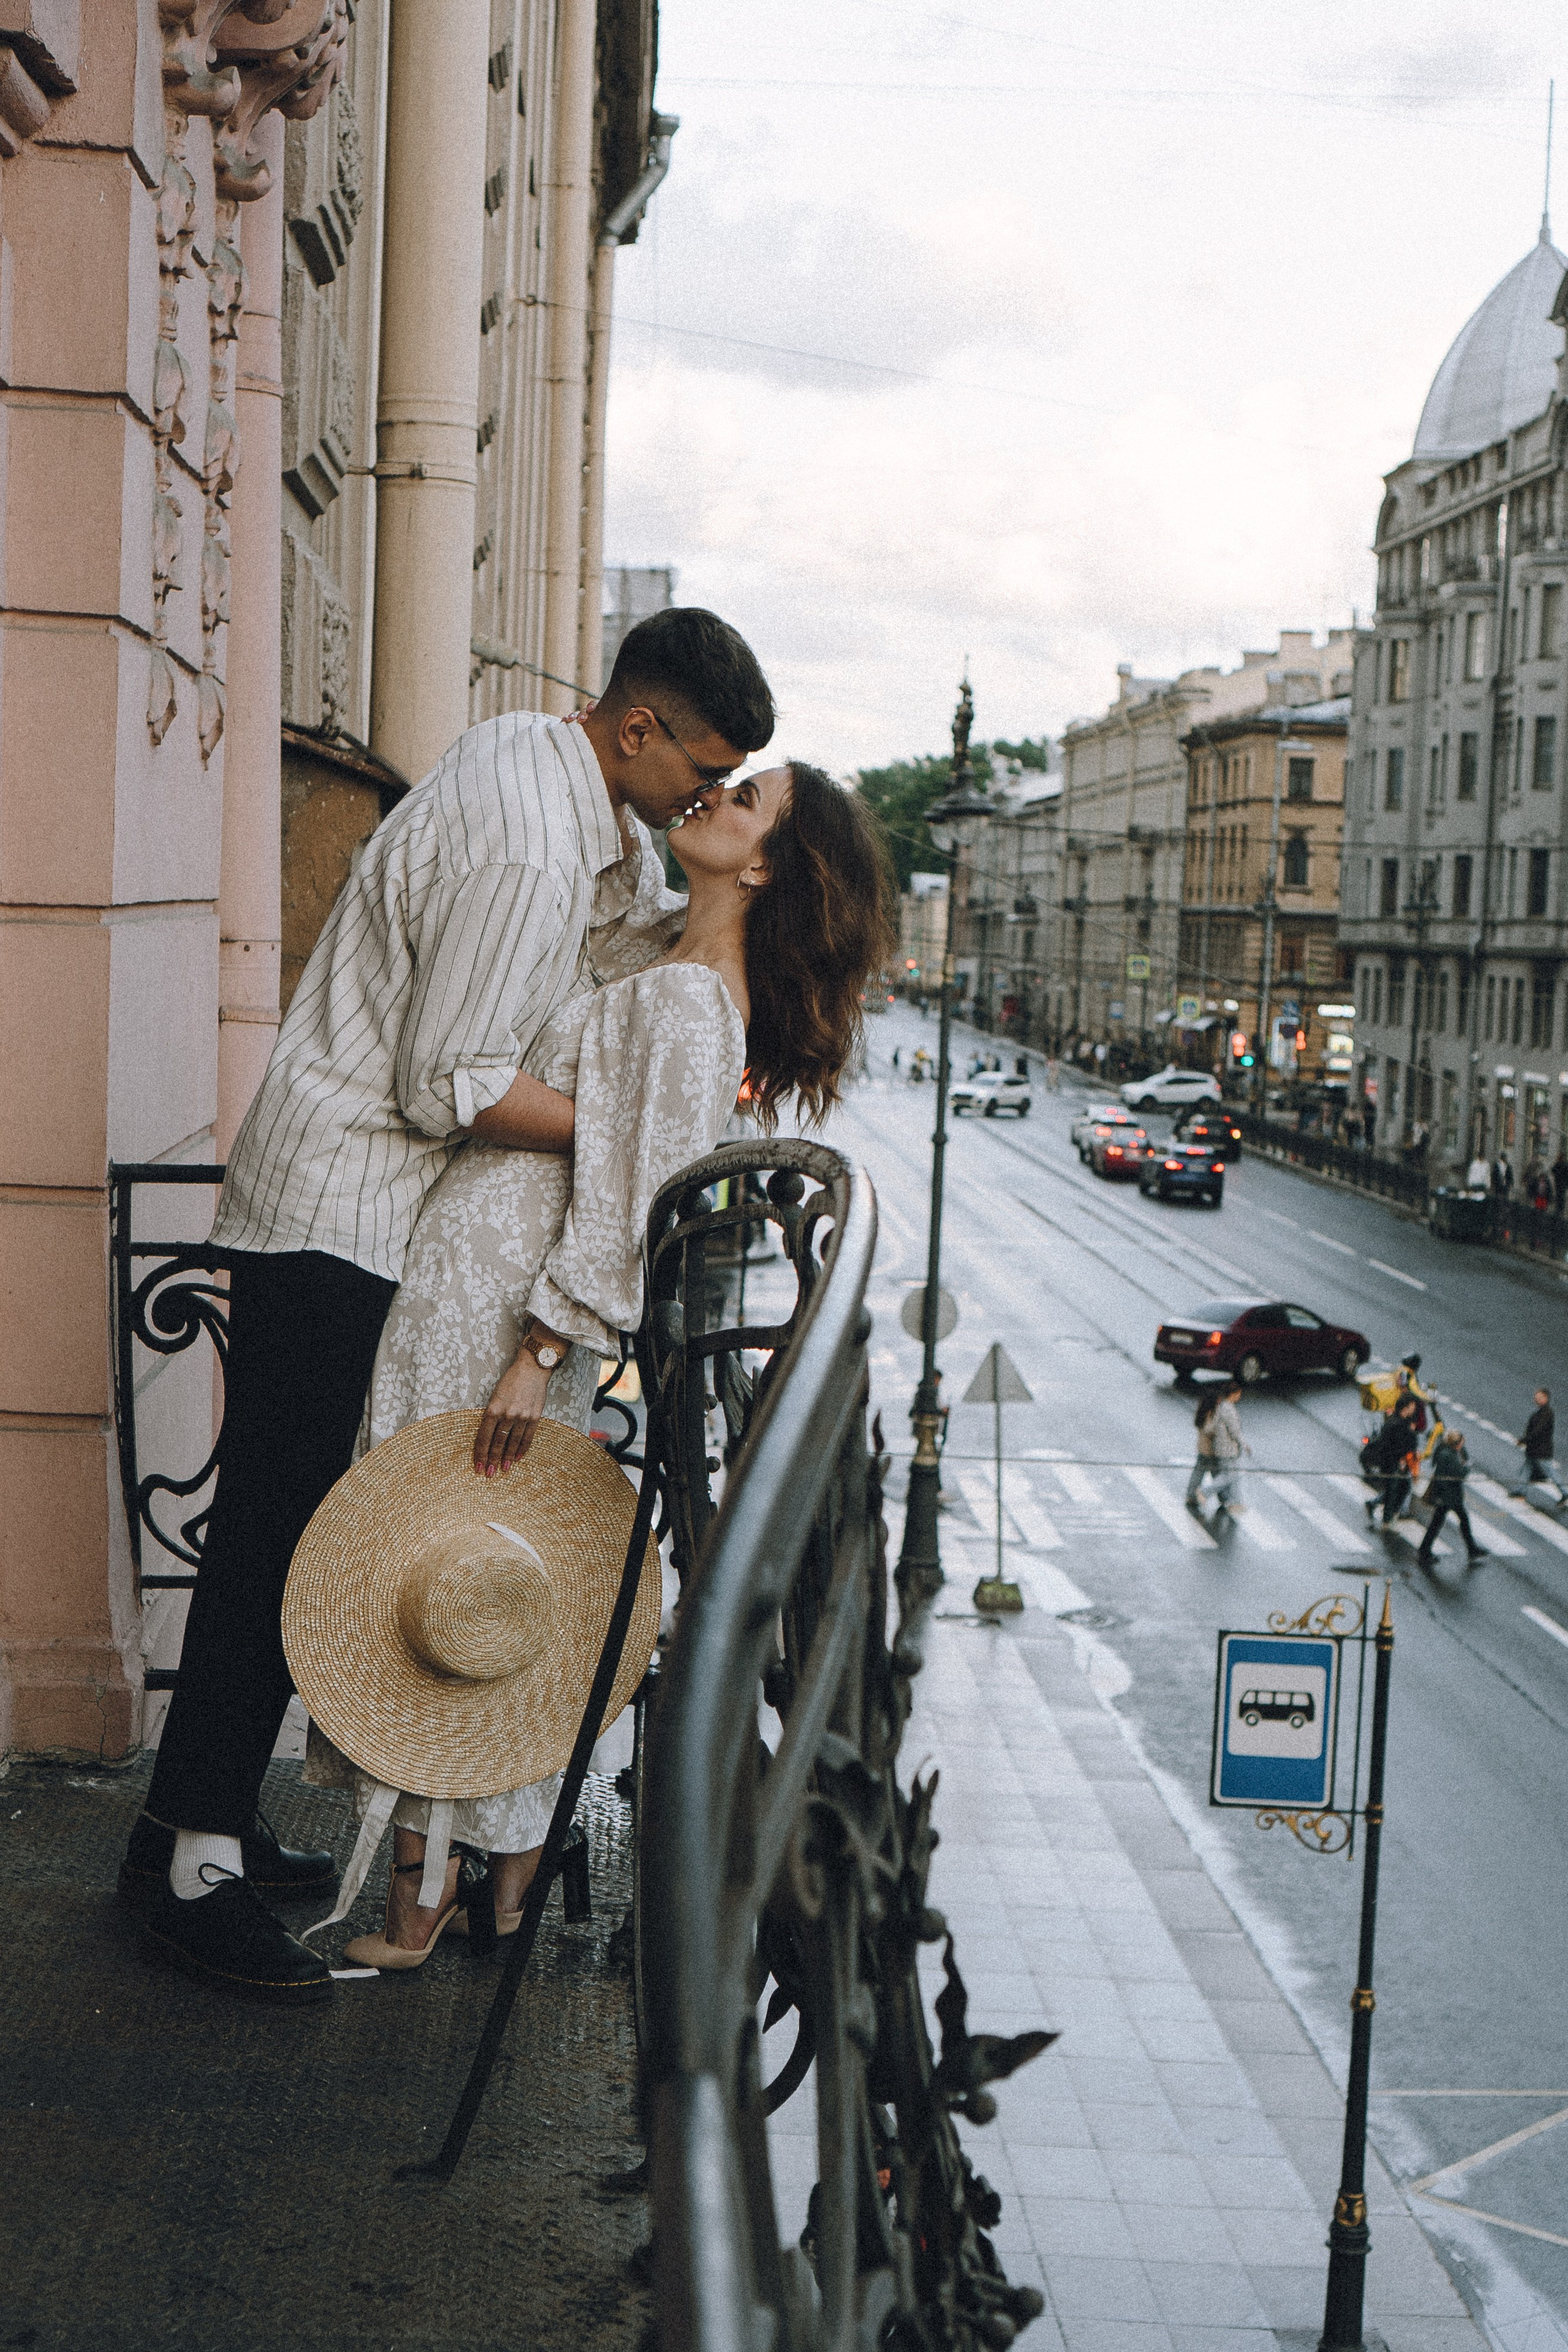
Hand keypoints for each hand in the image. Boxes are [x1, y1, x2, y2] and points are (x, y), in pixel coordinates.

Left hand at [474, 1350, 551, 1475]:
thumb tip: (488, 1435)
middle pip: (498, 1442)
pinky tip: (518, 1458)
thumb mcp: (494, 1395)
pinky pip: (528, 1437)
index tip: (478, 1465)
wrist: (532, 1368)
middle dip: (492, 1459)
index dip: (480, 1453)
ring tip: (504, 1469)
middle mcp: (507, 1414)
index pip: (484, 1437)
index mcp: (493, 1409)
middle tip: (489, 1473)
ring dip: (508, 1458)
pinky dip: (523, 1449)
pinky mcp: (535, 1416)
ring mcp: (522, 1416)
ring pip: (512, 1442)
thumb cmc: (510, 1380)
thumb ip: (492, 1414)